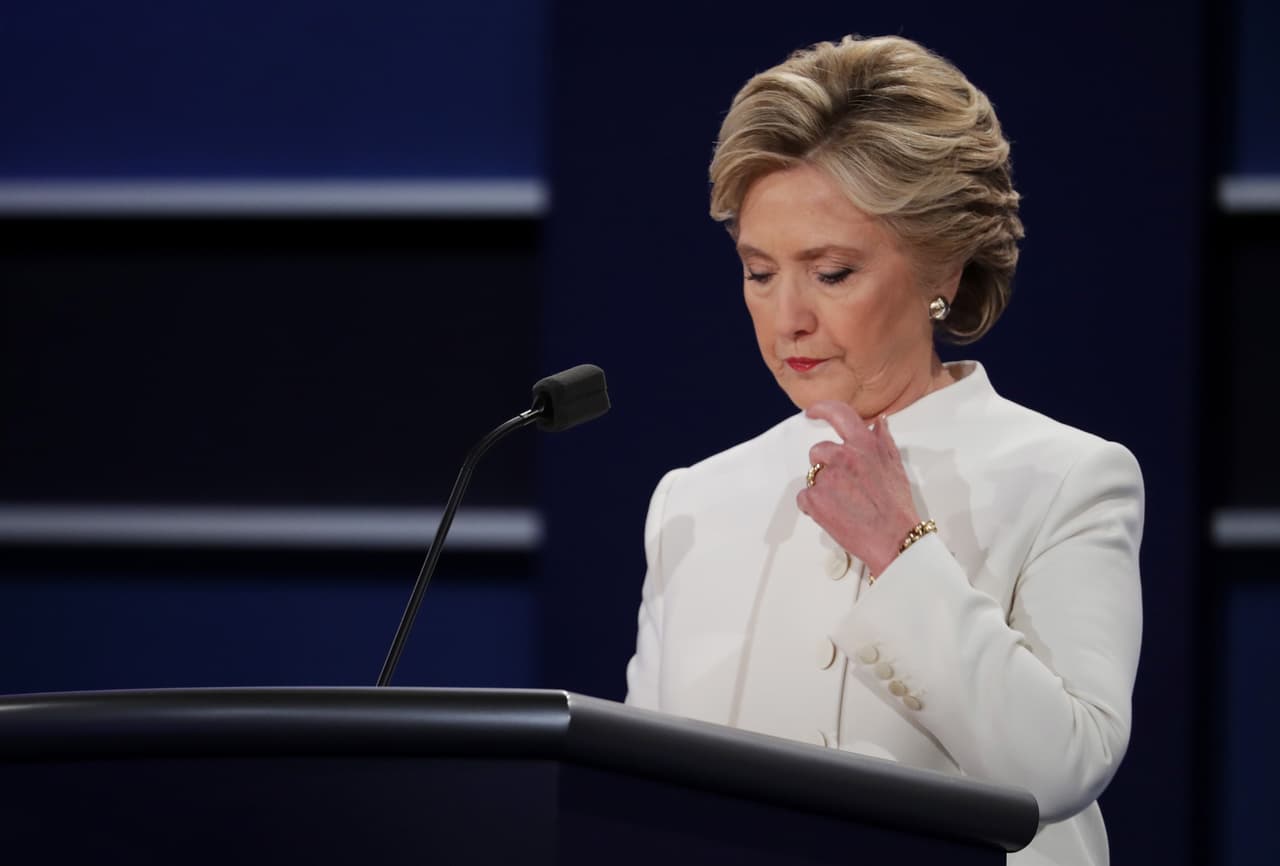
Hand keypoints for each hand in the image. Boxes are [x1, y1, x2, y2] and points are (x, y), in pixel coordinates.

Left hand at [796, 401, 920, 576]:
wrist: (894, 540)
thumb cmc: (896, 507)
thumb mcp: (895, 466)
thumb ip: (883, 440)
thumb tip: (879, 422)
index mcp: (864, 446)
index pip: (839, 414)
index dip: (822, 409)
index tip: (813, 412)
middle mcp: (843, 457)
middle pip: (818, 452)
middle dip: (826, 467)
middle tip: (845, 486)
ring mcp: (826, 478)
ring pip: (813, 477)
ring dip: (822, 488)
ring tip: (844, 503)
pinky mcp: (814, 499)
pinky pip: (804, 497)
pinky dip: (813, 506)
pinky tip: (834, 513)